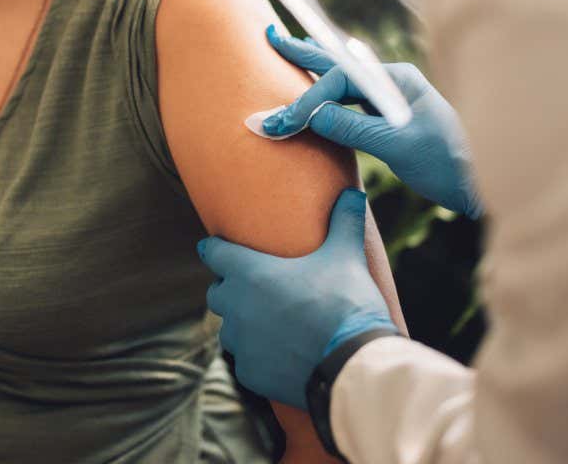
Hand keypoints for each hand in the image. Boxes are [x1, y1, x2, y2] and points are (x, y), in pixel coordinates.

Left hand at [199, 189, 396, 409]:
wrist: (351, 364)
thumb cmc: (345, 303)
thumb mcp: (346, 256)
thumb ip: (345, 221)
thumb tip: (353, 193)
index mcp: (249, 272)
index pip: (213, 252)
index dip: (215, 248)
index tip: (214, 246)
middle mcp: (236, 306)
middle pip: (217, 292)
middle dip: (230, 289)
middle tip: (252, 287)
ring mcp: (241, 342)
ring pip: (229, 330)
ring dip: (242, 325)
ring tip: (267, 324)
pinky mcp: (250, 373)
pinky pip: (245, 361)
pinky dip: (258, 357)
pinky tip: (279, 355)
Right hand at [261, 25, 482, 218]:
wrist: (480, 187)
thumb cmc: (449, 163)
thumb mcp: (398, 146)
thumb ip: (353, 128)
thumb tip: (311, 114)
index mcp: (397, 81)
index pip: (340, 80)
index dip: (308, 99)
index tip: (283, 122)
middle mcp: (392, 85)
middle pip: (339, 65)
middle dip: (303, 53)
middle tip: (270, 36)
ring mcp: (391, 103)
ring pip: (343, 82)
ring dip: (313, 70)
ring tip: (290, 50)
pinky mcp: (389, 123)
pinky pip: (350, 103)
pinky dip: (328, 96)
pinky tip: (317, 90)